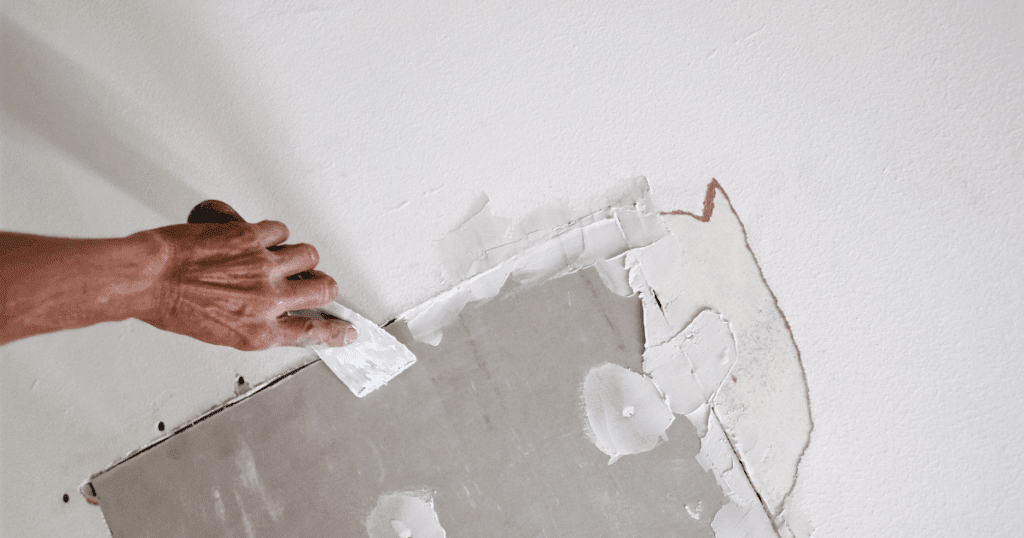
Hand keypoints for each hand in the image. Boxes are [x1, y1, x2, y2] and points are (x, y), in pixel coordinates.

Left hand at [137, 200, 355, 350]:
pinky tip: (258, 236)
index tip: (347, 330)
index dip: (335, 331)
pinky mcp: (251, 237)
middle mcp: (267, 300)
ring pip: (307, 254)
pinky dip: (272, 233)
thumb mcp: (220, 332)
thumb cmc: (171, 306)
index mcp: (259, 331)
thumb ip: (255, 323)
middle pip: (322, 289)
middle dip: (324, 285)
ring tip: (283, 254)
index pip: (311, 333)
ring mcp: (262, 267)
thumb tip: (276, 313)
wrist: (147, 278)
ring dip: (299, 255)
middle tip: (317, 282)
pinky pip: (278, 230)